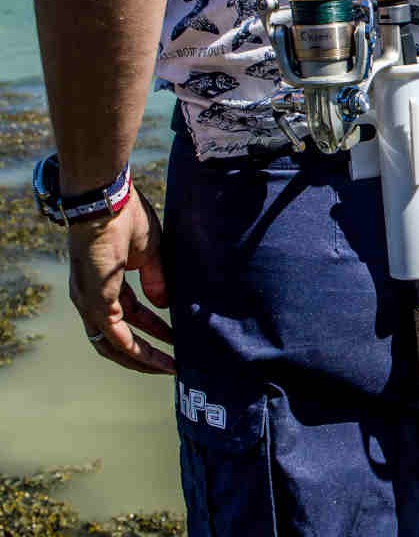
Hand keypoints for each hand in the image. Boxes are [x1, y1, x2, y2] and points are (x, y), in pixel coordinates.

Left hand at [67, 185, 175, 373]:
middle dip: (146, 352)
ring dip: (142, 358)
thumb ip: (157, 280)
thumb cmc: (126, 218)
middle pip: (117, 338)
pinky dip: (137, 351)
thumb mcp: (151, 253)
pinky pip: (117, 338)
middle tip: (172, 362)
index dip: (153, 328)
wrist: (106, 204)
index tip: (175, 338)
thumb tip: (164, 304)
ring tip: (168, 367)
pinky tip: (158, 358)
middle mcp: (92, 298)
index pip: (130, 315)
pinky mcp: (96, 303)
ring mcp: (91, 302)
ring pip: (114, 345)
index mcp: (106, 283)